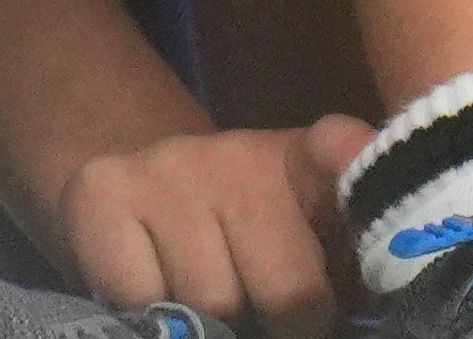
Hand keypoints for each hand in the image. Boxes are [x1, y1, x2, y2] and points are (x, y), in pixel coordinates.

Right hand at [58, 116, 364, 334]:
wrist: (147, 194)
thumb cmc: (261, 245)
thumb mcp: (322, 246)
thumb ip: (358, 256)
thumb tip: (370, 287)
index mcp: (314, 163)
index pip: (342, 150)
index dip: (351, 167)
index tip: (363, 188)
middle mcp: (242, 151)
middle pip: (288, 292)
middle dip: (280, 322)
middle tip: (265, 312)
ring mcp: (167, 163)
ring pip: (211, 299)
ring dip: (213, 319)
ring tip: (214, 299)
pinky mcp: (101, 186)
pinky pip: (140, 294)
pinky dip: (150, 311)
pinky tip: (157, 285)